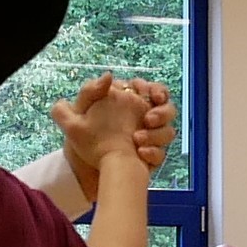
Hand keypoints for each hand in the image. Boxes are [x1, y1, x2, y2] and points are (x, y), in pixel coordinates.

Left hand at [55, 73, 173, 201]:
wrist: (81, 171)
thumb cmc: (79, 138)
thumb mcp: (78, 114)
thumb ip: (90, 92)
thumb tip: (109, 76)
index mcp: (129, 104)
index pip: (151, 90)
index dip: (156, 90)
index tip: (153, 96)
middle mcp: (143, 119)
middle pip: (166, 109)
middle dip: (162, 112)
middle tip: (148, 119)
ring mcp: (149, 138)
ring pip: (168, 132)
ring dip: (157, 134)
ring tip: (137, 139)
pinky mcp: (149, 157)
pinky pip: (160, 154)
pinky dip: (153, 153)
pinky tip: (139, 153)